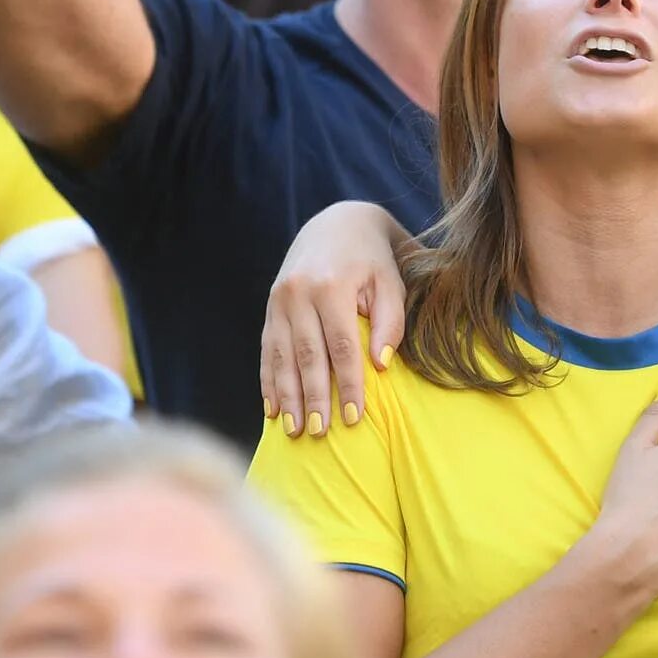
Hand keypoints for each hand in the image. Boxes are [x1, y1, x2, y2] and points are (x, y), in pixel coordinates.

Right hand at [261, 202, 410, 436]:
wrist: (337, 224)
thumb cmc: (374, 260)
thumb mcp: (390, 282)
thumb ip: (389, 321)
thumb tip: (381, 364)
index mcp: (331, 286)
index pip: (341, 346)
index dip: (349, 385)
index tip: (356, 418)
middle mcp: (298, 293)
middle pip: (307, 356)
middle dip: (313, 398)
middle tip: (319, 433)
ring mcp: (279, 300)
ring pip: (282, 357)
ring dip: (288, 396)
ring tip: (294, 430)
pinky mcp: (270, 308)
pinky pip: (267, 349)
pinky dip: (269, 381)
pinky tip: (272, 408)